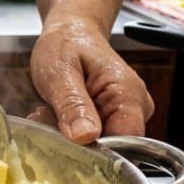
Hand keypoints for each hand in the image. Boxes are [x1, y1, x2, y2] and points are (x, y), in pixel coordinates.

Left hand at [29, 19, 153, 143]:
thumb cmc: (66, 44)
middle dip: (74, 141)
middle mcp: (136, 107)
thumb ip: (73, 105)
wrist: (69, 33)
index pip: (128, 142)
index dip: (97, 150)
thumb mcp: (61, 72)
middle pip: (111, 147)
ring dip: (67, 135)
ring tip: (48, 111)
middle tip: (47, 118)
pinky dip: (68, 130)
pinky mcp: (112, 118)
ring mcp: (125, 114)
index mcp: (129, 94)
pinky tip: (54, 114)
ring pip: (97, 144)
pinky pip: (92, 138)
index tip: (66, 139)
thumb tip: (85, 137)